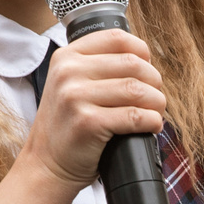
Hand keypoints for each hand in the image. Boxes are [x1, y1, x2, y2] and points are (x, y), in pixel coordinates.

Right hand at [19, 28, 166, 188]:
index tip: (147, 70)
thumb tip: (145, 61)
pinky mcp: (88, 122)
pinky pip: (135, 116)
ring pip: (137, 89)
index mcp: (67, 57)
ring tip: (155, 112)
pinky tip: (151, 126)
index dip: (142, 52)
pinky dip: (152, 121)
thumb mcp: (70, 85)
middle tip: (155, 98)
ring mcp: (75, 97)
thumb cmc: (68, 126)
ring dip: (156, 102)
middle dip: (154, 81)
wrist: (46, 165)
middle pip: (132, 63)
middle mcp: (69, 72)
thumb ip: (97, 67)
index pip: (117, 38)